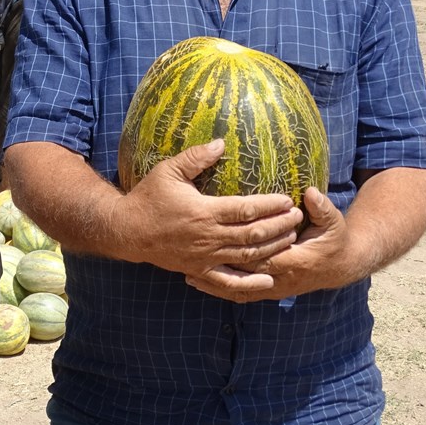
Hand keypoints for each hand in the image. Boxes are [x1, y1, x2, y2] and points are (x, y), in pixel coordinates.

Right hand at [120, 140, 302, 292]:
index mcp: (204, 211)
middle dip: (279, 225)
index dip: (270, 205)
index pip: (246, 209)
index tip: (288, 199)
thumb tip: (221, 142)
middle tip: (297, 217)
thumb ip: (195, 157)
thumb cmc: (148, 197)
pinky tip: (269, 278)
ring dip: (272, 248)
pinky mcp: (199, 270)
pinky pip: (229, 282)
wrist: (128, 230)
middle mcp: (208, 236)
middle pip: (253, 234)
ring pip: (247, 256)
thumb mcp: (168, 171)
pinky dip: (250, 282)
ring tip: (291, 238)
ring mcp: (205, 256)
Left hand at [186, 186, 348, 301]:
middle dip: (220, 265)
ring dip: (214, 282)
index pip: (263, 256)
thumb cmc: (334, 239)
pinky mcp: (267, 290)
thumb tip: (310, 192)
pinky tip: (196, 281)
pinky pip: (239, 293)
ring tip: (187, 272)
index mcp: (294, 262)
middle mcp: (281, 279)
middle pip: (244, 273)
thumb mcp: (333, 222)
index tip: (217, 238)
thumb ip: (322, 208)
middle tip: (193, 254)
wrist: (340, 266)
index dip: (241, 249)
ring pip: (238, 288)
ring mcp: (273, 288)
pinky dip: (218, 289)